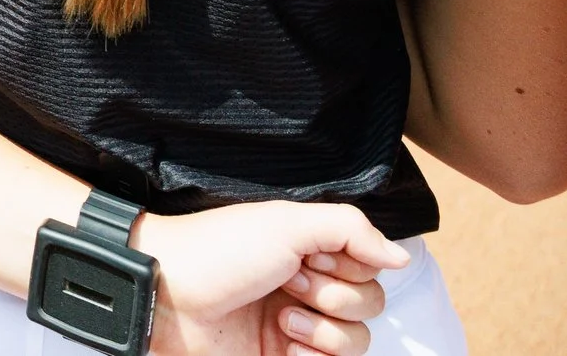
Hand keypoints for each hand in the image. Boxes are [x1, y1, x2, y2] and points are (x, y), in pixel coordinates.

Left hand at [138, 202, 409, 355]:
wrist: (164, 295)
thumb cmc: (217, 250)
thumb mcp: (284, 222)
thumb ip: (349, 229)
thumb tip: (401, 257)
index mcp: (307, 250)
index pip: (370, 265)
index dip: (350, 264)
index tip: (313, 255)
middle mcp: (306, 287)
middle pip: (371, 304)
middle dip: (337, 296)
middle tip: (291, 282)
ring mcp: (296, 328)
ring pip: (357, 341)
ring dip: (326, 330)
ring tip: (283, 319)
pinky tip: (284, 344)